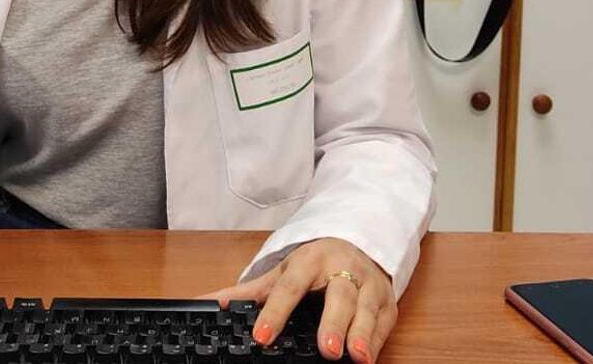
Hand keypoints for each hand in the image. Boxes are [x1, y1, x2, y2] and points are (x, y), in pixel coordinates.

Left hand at [204, 238, 395, 362]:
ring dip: (362, 332)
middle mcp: (341, 269)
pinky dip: (378, 340)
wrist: (357, 241)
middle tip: (326, 350)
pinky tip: (368, 357)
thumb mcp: (280, 271)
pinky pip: (384, 321)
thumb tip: (204, 303)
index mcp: (309, 260)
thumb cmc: (315, 262)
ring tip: (355, 356)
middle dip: (333, 322)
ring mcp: (368, 284)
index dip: (275, 312)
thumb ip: (244, 292)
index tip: (262, 336)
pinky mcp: (387, 300)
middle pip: (338, 294)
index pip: (289, 286)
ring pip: (366, 307)